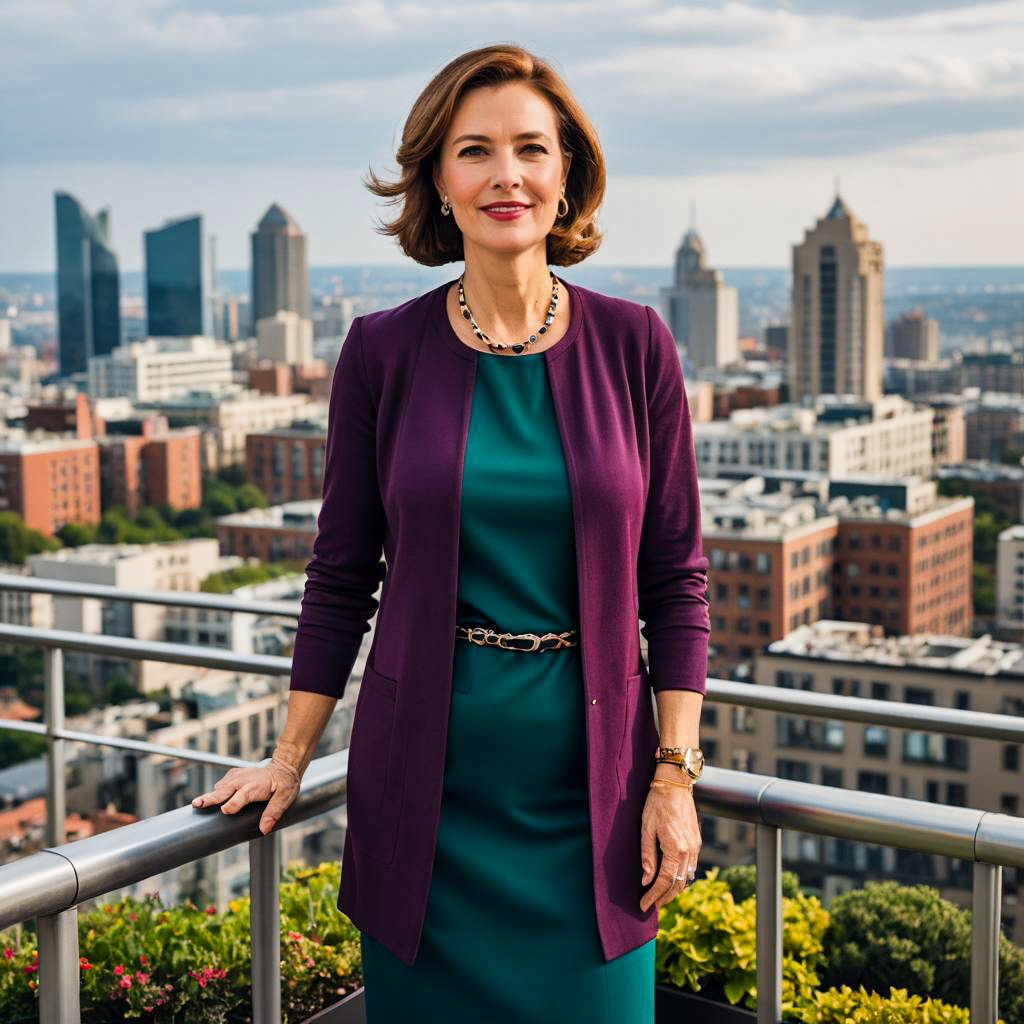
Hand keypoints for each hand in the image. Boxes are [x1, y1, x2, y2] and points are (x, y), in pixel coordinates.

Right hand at [191, 757, 301, 835]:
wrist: (283, 767)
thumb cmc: (284, 785)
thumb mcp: (284, 799)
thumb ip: (273, 813)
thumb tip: (264, 829)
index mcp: (256, 786)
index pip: (243, 795)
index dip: (234, 803)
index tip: (225, 810)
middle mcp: (244, 780)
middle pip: (225, 790)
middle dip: (211, 798)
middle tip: (197, 804)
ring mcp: (238, 776)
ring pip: (220, 787)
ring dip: (209, 795)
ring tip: (197, 804)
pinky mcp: (234, 775)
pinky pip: (221, 784)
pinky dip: (215, 791)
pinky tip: (209, 799)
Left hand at [639, 780, 701, 912]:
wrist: (675, 784)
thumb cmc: (656, 804)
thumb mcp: (646, 829)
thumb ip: (647, 856)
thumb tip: (645, 880)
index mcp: (675, 848)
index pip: (664, 881)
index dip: (653, 896)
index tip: (643, 906)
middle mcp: (689, 851)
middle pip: (677, 884)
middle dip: (664, 898)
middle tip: (650, 906)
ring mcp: (695, 847)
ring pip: (686, 878)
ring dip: (673, 890)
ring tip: (660, 897)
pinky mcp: (697, 842)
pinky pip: (691, 867)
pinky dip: (681, 878)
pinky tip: (671, 880)